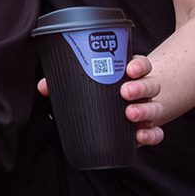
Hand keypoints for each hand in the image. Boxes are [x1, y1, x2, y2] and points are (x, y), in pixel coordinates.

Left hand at [37, 54, 164, 146]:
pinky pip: (156, 132)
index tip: (129, 68)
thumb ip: (64, 82)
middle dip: (139, 87)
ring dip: (145, 110)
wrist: (125, 107)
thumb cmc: (104, 90)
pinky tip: (139, 135)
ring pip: (154, 107)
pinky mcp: (149, 128)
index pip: (141, 64)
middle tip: (125, 92)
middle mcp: (144, 89)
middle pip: (150, 84)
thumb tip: (43, 87)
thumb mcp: (89, 82)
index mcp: (131, 73)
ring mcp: (148, 108)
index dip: (138, 65)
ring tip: (130, 113)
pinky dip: (150, 134)